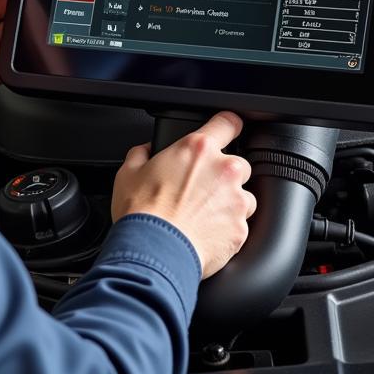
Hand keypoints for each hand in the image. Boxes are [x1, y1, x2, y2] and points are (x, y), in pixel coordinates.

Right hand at [111, 112, 253, 278]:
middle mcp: (223, 170)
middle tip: (202, 190)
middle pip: (239, 164)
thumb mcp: (129, 173)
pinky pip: (241, 225)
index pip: (228, 122)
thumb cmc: (141, 213)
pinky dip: (227, 229)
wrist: (153, 251)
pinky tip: (206, 234)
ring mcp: (236, 201)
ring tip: (204, 216)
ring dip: (229, 203)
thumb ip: (142, 153)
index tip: (229, 129)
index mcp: (198, 149)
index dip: (229, 124)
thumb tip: (146, 150)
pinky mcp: (240, 229)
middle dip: (224, 176)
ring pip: (245, 197)